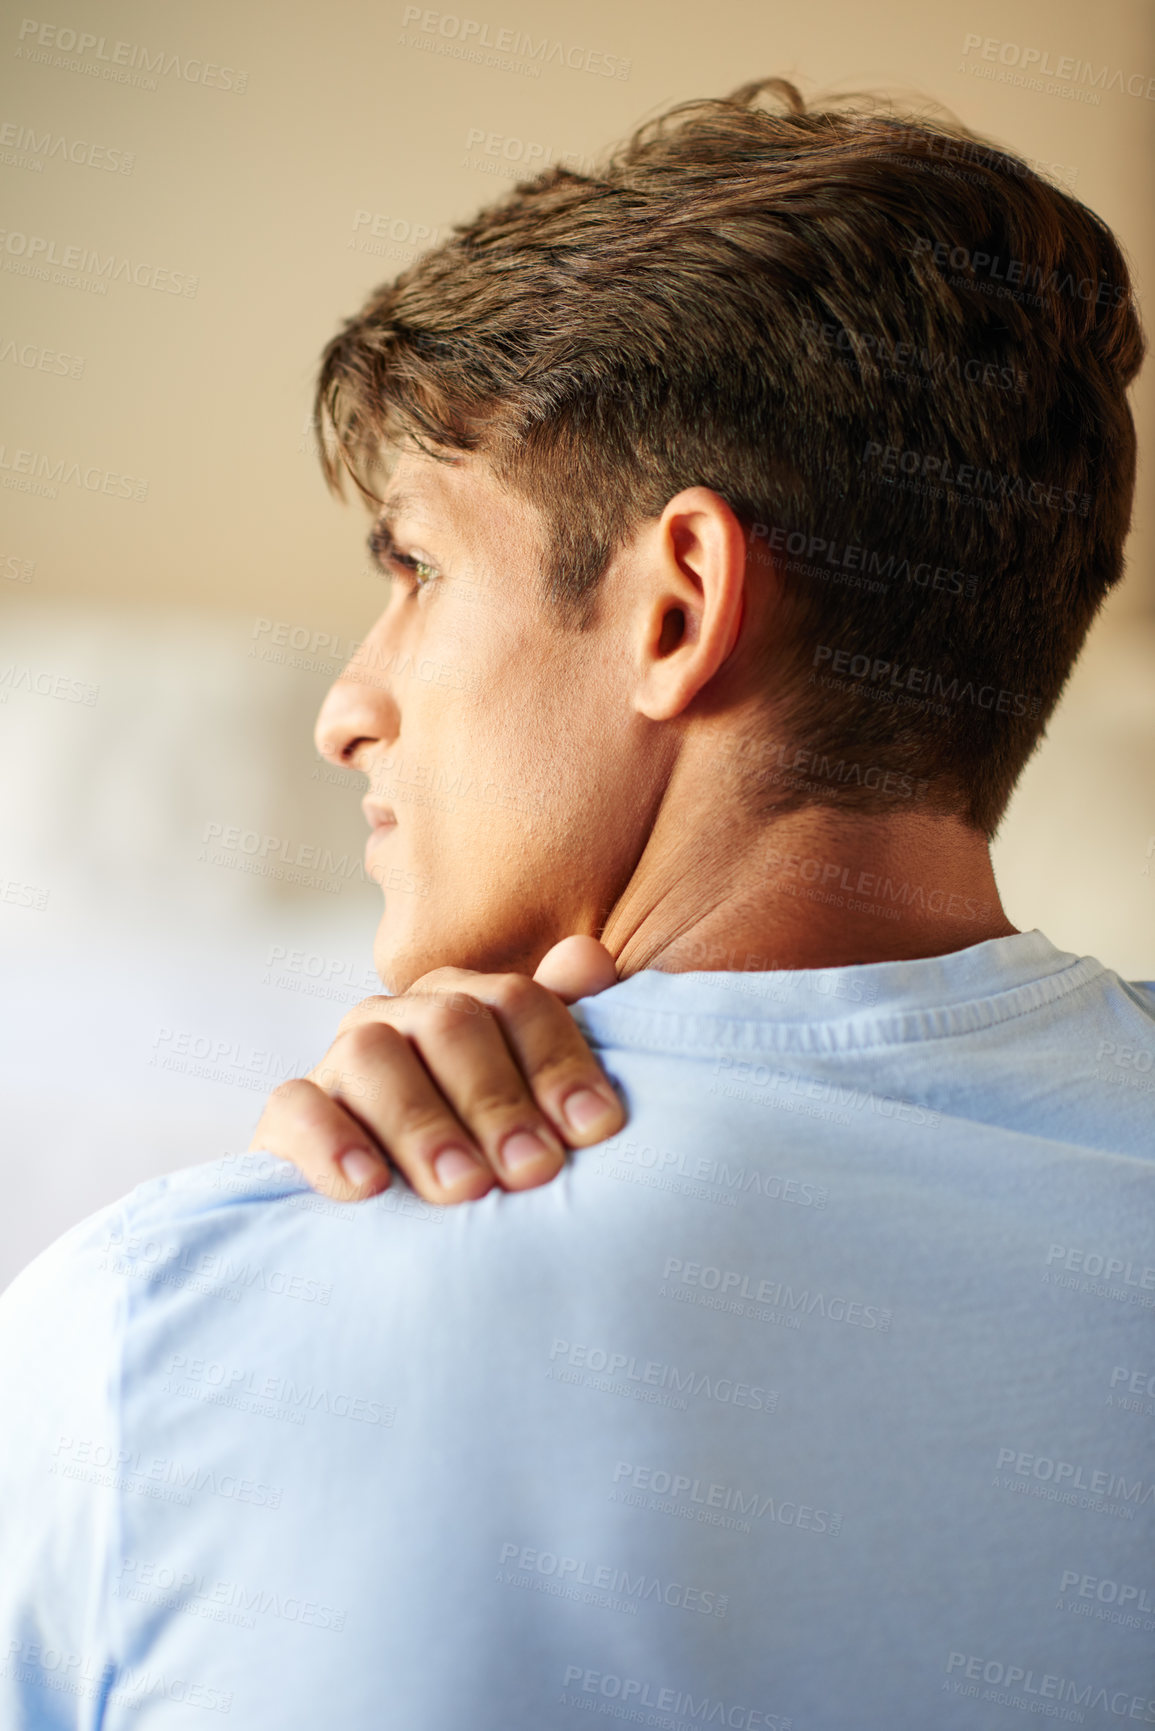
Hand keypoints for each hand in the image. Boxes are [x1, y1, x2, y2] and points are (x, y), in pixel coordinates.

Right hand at [248, 935, 622, 1202]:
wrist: (399, 1223)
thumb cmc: (486, 1155)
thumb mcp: (533, 1102)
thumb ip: (558, 1033)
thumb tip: (589, 958)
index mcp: (465, 1001)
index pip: (516, 1002)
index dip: (558, 1060)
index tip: (594, 1129)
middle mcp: (400, 1016)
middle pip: (451, 1024)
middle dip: (498, 1100)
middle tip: (535, 1171)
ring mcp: (340, 1061)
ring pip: (372, 1056)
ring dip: (424, 1124)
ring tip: (465, 1189)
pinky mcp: (288, 1118)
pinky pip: (297, 1108)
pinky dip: (331, 1142)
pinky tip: (370, 1186)